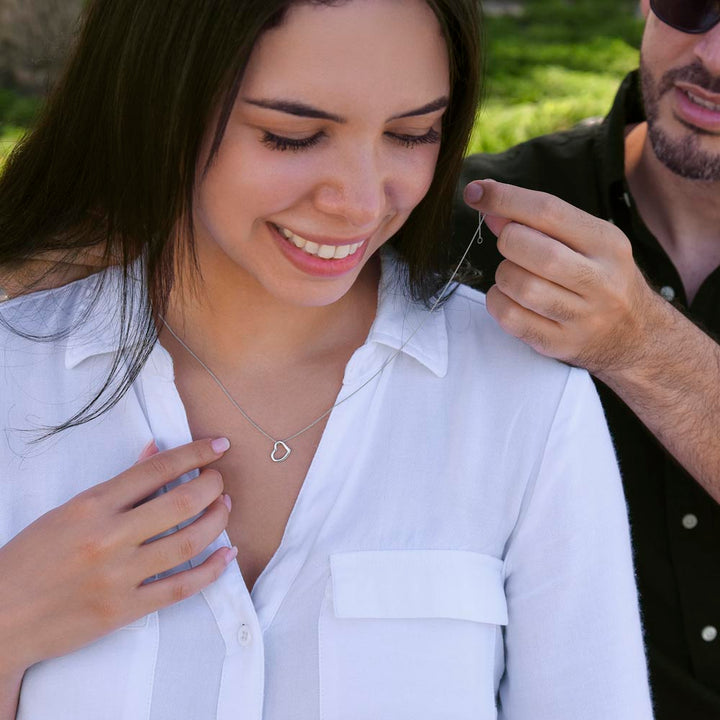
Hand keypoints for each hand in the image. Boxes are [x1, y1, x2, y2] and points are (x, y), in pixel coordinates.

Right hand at [0, 437, 235, 677]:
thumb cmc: (30, 559)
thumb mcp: (68, 512)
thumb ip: (118, 485)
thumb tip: (156, 451)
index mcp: (91, 506)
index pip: (157, 469)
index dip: (195, 453)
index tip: (219, 446)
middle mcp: (108, 537)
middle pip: (181, 502)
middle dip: (212, 485)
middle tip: (219, 481)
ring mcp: (118, 576)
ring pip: (188, 542)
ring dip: (217, 521)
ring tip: (224, 507)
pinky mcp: (124, 610)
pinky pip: (181, 587)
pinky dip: (212, 570)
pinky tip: (227, 554)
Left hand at [463, 179, 663, 376]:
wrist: (636, 335)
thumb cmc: (600, 278)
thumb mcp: (587, 242)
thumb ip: (542, 224)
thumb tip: (493, 211)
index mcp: (607, 243)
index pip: (549, 211)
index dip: (505, 198)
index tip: (476, 191)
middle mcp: (600, 280)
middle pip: (534, 251)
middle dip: (508, 241)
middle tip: (510, 245)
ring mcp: (582, 317)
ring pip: (521, 287)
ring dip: (504, 275)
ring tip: (514, 274)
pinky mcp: (561, 343)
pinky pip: (512, 318)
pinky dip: (498, 302)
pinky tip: (509, 297)